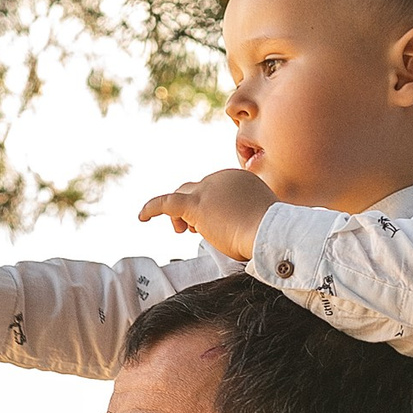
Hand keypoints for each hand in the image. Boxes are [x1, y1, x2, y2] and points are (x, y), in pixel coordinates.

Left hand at [138, 169, 275, 260]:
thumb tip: (240, 231)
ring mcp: (208, 189)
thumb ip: (247, 219)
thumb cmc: (270, 234)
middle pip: (197, 189)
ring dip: (180, 214)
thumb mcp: (261, 220)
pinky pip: (166, 203)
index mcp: (239, 179)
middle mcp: (222, 178)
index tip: (213, 223)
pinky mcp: (195, 205)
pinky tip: (142, 217)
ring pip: (183, 196)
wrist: (270, 233)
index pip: (216, 190)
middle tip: (191, 229)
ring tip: (182, 231)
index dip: (209, 208)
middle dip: (192, 209)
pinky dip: (152, 208)